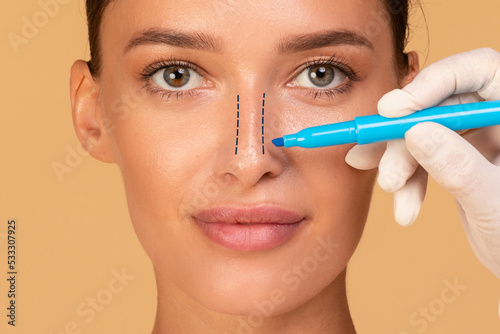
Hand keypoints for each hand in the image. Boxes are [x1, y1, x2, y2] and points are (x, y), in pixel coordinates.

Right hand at [345, 48, 499, 278]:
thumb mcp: (495, 204)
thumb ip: (460, 167)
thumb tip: (416, 132)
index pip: (479, 71)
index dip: (435, 82)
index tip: (394, 110)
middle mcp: (496, 117)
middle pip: (440, 104)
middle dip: (404, 137)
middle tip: (386, 168)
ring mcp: (478, 137)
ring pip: (424, 130)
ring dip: (399, 161)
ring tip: (390, 189)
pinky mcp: (460, 157)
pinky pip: (423, 156)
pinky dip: (408, 180)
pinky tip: (404, 206)